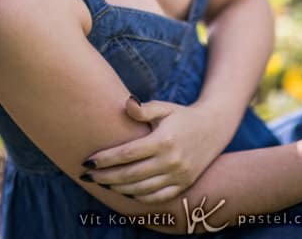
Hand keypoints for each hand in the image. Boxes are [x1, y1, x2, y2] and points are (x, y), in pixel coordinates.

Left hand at [80, 97, 228, 203]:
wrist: (214, 128)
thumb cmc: (181, 116)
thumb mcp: (164, 107)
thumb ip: (143, 108)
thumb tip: (126, 103)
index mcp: (164, 140)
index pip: (127, 154)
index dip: (105, 160)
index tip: (88, 162)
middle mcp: (172, 161)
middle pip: (130, 175)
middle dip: (105, 177)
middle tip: (88, 176)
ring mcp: (178, 175)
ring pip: (141, 189)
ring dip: (118, 188)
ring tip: (103, 183)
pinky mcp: (183, 185)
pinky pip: (156, 197)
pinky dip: (138, 197)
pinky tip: (125, 191)